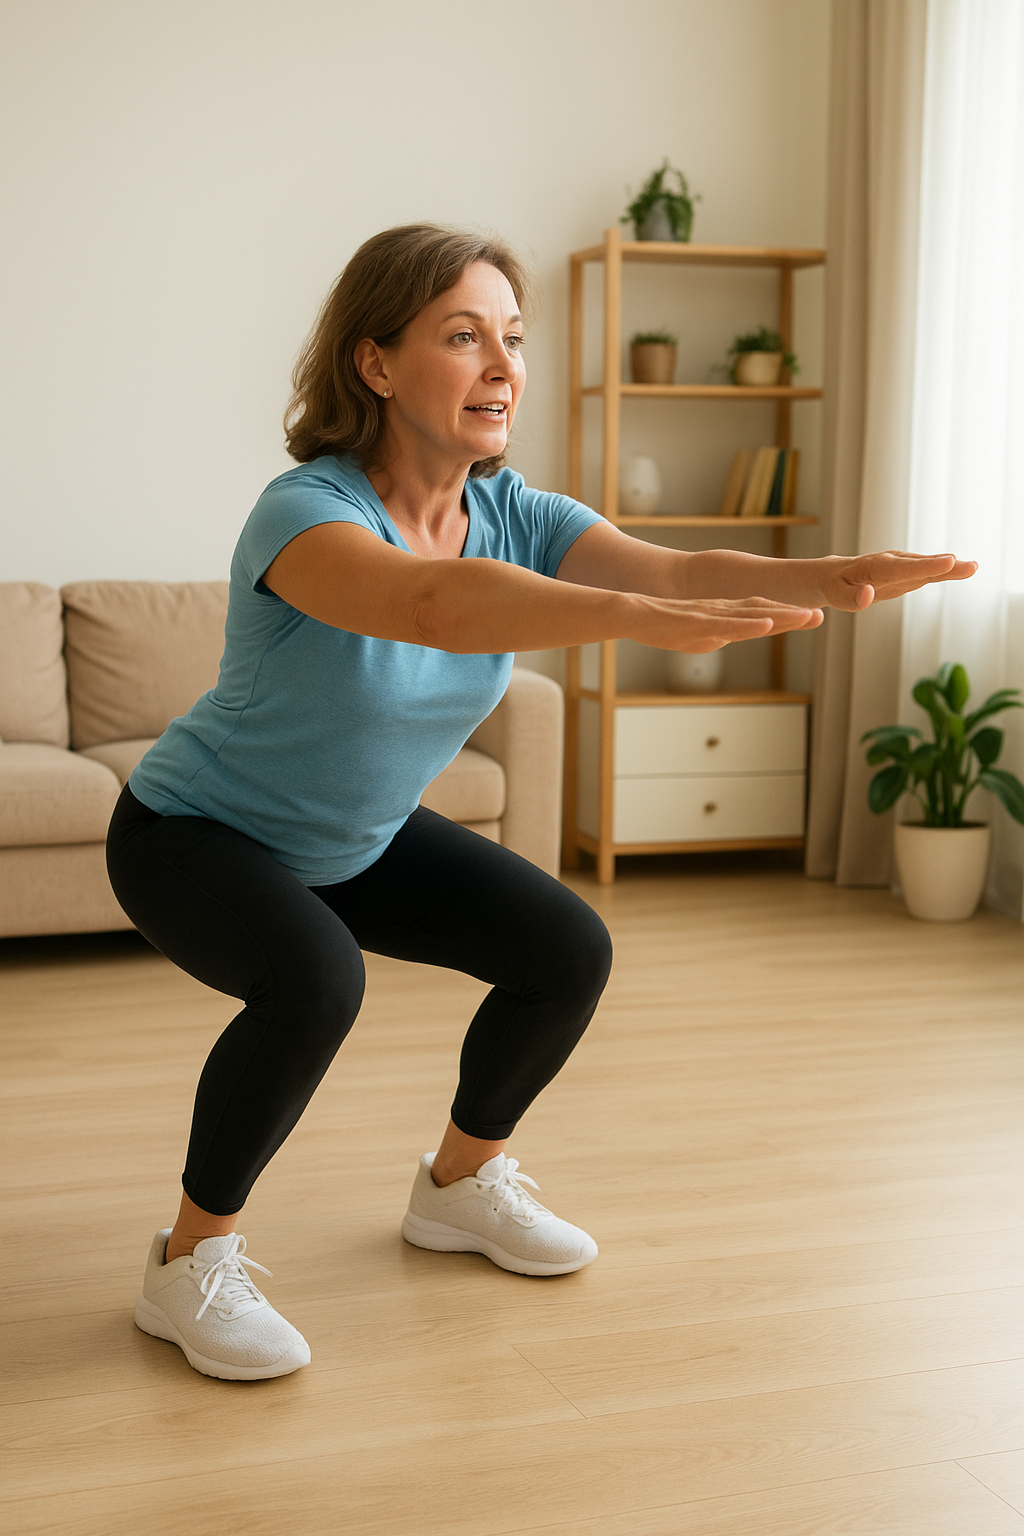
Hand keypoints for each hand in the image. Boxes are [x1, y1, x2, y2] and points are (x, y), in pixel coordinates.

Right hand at [629, 595, 822, 652]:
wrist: (631, 613)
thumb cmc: (660, 626)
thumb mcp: (695, 636)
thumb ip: (715, 635)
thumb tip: (727, 639)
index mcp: (723, 616)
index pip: (761, 614)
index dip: (787, 615)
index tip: (814, 617)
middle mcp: (721, 611)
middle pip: (762, 611)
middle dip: (792, 615)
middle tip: (820, 616)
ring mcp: (710, 615)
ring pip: (750, 615)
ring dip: (780, 616)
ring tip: (806, 617)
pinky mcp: (696, 621)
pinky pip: (727, 624)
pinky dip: (749, 625)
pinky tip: (767, 624)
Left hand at [817, 551, 976, 611]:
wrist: (835, 575)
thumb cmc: (836, 586)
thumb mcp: (836, 596)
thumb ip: (852, 598)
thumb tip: (868, 596)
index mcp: (874, 568)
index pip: (902, 568)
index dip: (925, 566)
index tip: (947, 562)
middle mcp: (892, 563)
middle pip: (920, 565)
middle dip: (944, 566)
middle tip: (969, 566)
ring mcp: (902, 567)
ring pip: (928, 567)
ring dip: (950, 568)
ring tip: (973, 567)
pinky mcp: (907, 575)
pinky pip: (928, 572)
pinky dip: (945, 571)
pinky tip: (965, 570)